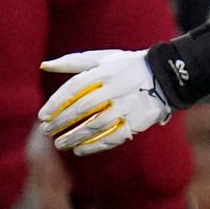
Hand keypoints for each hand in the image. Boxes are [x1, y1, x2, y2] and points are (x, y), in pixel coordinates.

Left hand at [40, 49, 172, 154]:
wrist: (167, 75)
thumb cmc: (126, 66)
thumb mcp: (102, 58)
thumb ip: (72, 62)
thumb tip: (43, 66)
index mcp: (105, 72)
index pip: (74, 88)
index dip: (56, 103)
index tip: (43, 116)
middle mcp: (116, 89)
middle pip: (82, 108)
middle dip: (61, 122)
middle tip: (47, 131)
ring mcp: (128, 106)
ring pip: (96, 125)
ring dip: (75, 137)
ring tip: (59, 144)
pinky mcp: (139, 121)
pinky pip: (115, 137)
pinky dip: (96, 146)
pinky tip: (79, 150)